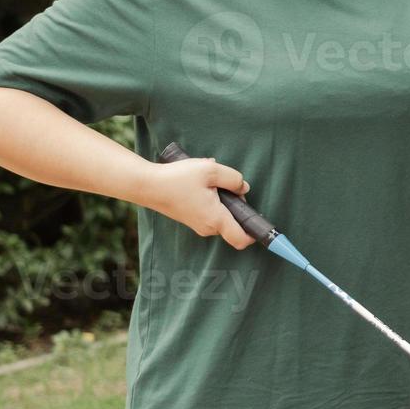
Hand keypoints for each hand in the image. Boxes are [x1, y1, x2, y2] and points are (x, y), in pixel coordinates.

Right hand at [137, 157, 256, 249]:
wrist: (146, 186)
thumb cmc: (177, 178)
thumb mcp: (211, 170)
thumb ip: (233, 179)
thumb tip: (244, 189)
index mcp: (216, 219)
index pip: (241, 239)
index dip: (255, 234)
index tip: (263, 225)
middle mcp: (208, 227)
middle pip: (234, 222)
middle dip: (237, 205)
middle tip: (225, 185)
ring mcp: (198, 225)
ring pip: (222, 215)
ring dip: (222, 200)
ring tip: (208, 182)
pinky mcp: (191, 219)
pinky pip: (211, 212)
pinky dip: (212, 199)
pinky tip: (199, 184)